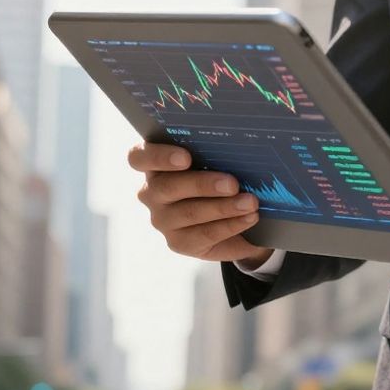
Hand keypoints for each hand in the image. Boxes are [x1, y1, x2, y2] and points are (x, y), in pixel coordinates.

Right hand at [128, 142, 273, 267]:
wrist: (231, 216)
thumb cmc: (218, 176)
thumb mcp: (215, 162)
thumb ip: (216, 153)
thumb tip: (240, 148)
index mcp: (154, 164)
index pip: (139, 157)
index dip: (159, 156)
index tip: (186, 158)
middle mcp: (152, 192)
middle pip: (167, 187)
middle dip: (203, 184)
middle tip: (233, 184)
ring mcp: (162, 219)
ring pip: (189, 213)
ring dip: (223, 207)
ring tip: (250, 202)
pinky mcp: (179, 242)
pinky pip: (204, 234)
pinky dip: (231, 225)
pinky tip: (249, 218)